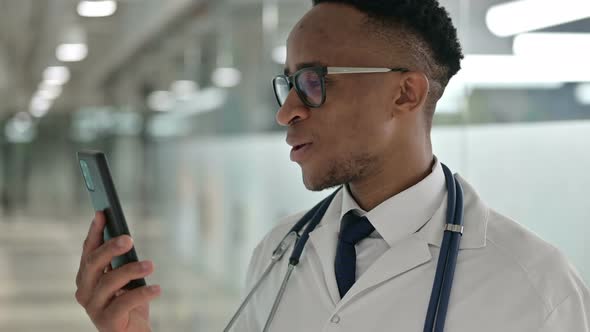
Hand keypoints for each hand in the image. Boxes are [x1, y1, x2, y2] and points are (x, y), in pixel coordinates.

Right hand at [75, 211, 160, 331]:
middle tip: (129, 238)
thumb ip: (121, 261)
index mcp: (87, 277)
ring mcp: (94, 307)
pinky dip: (142, 293)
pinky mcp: (107, 322)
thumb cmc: (129, 302)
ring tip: (151, 264)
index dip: (94, 232)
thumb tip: (125, 237)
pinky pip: (123, 304)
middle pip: (93, 264)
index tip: (102, 213)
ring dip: (131, 270)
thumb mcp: (126, 278)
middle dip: (109, 248)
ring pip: (109, 283)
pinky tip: (157, 288)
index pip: (88, 250)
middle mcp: (85, 291)